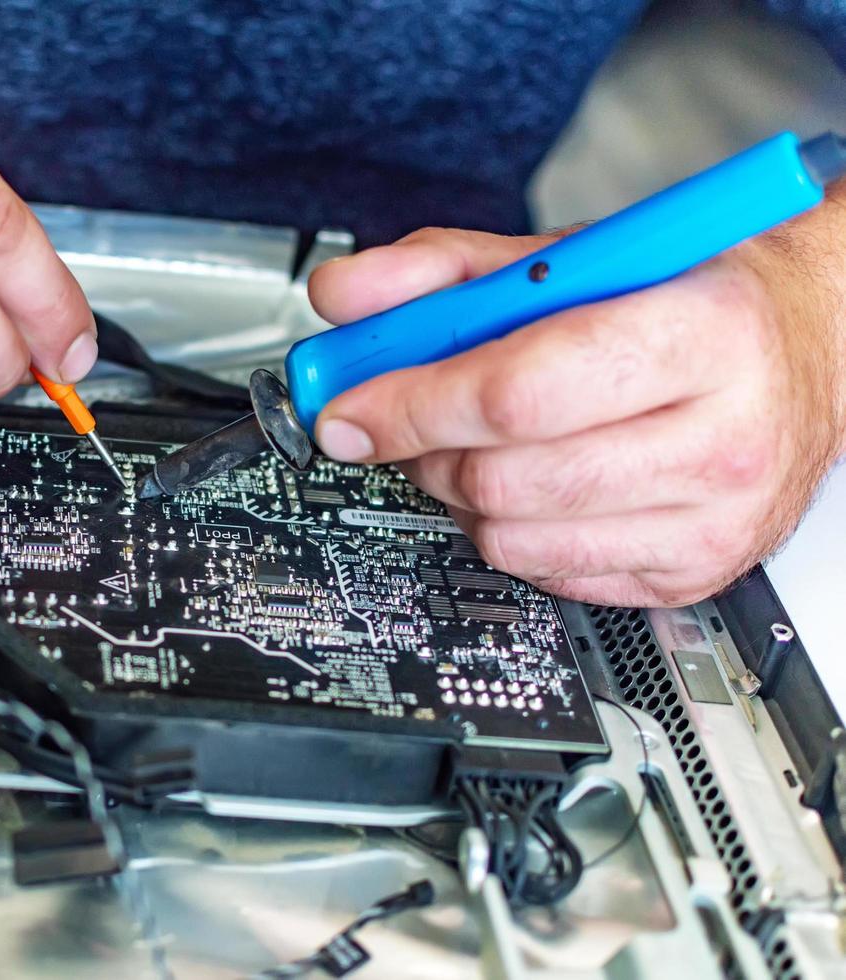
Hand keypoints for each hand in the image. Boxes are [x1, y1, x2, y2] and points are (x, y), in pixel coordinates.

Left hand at [307, 225, 845, 606]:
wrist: (806, 350)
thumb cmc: (683, 298)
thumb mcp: (566, 258)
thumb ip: (442, 272)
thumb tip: (343, 296)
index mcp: (701, 330)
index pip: (518, 392)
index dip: (411, 404)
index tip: (347, 407)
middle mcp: (725, 435)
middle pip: (505, 476)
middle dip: (424, 448)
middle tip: (409, 417)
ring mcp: (716, 519)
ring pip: (513, 536)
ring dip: (457, 492)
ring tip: (472, 444)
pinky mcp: (694, 573)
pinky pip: (545, 574)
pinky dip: (505, 531)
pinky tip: (526, 483)